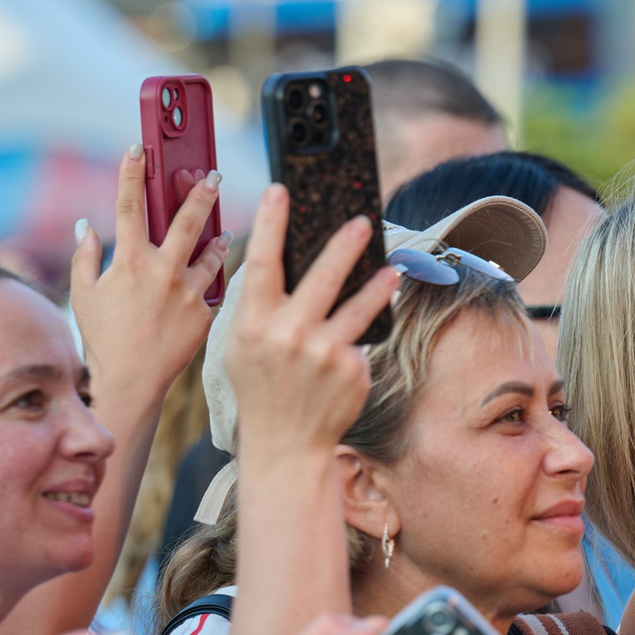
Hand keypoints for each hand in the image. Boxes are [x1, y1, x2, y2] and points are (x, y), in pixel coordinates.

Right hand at [68, 149, 231, 409]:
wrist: (131, 380)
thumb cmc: (103, 338)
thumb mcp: (83, 295)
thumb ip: (84, 257)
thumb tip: (84, 225)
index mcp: (130, 261)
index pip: (129, 206)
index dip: (131, 174)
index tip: (136, 149)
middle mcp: (163, 270)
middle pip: (187, 219)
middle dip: (201, 192)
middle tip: (212, 174)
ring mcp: (188, 290)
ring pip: (213, 251)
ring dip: (219, 236)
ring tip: (224, 230)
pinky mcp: (205, 310)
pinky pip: (213, 286)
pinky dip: (213, 277)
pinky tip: (216, 274)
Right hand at [224, 188, 398, 461]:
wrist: (285, 444)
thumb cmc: (262, 387)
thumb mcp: (242, 346)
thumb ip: (258, 306)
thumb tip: (278, 258)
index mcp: (254, 324)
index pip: (262, 262)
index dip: (269, 223)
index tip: (279, 190)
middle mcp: (289, 334)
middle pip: (324, 276)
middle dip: (344, 245)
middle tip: (361, 221)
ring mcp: (324, 352)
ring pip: (359, 306)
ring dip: (379, 285)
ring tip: (392, 270)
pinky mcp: (352, 369)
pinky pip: (361, 340)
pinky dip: (360, 339)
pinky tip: (352, 348)